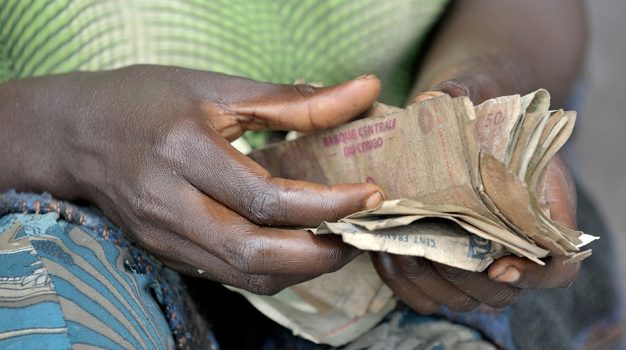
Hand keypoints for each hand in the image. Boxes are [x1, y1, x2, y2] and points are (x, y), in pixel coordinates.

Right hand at [3, 65, 383, 294]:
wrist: (73, 134)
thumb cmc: (144, 100)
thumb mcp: (216, 89)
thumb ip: (293, 100)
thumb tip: (365, 91)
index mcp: (183, 152)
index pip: (267, 199)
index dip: (327, 205)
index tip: (369, 194)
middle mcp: (169, 205)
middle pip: (256, 255)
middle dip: (321, 254)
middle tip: (360, 231)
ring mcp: (163, 238)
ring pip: (245, 276)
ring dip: (301, 268)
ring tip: (337, 240)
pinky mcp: (165, 254)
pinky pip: (229, 276)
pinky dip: (272, 269)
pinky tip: (295, 245)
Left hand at [371, 73, 578, 313]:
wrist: (461, 123)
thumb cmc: (477, 113)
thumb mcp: (477, 98)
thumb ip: (463, 98)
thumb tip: (431, 100)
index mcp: (543, 210)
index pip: (559, 265)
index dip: (535, 275)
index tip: (498, 266)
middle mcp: (515, 244)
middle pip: (502, 291)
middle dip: (466, 278)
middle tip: (431, 253)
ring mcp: (481, 259)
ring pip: (465, 299)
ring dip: (432, 284)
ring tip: (401, 253)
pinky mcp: (447, 263)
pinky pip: (430, 295)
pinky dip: (407, 286)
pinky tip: (384, 256)